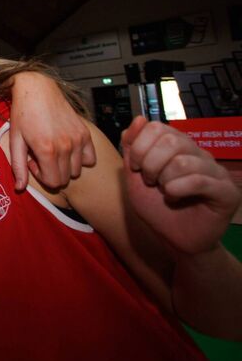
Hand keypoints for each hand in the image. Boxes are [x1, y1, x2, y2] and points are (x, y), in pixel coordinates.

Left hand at [9, 72, 95, 189]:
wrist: (37, 90)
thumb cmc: (23, 114)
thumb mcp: (15, 141)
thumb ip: (18, 167)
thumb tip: (20, 188)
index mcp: (47, 150)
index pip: (54, 183)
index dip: (42, 176)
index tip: (33, 162)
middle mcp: (66, 146)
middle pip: (65, 178)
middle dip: (51, 172)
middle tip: (41, 156)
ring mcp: (78, 139)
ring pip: (77, 170)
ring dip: (64, 166)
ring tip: (52, 151)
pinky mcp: (84, 132)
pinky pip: (90, 158)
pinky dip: (80, 158)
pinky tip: (67, 148)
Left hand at [121, 116, 240, 254]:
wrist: (175, 241)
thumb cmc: (157, 209)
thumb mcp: (135, 178)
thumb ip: (133, 149)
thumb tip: (138, 119)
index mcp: (178, 147)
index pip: (157, 127)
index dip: (140, 146)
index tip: (136, 167)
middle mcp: (199, 154)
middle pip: (172, 139)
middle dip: (150, 163)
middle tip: (150, 181)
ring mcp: (215, 171)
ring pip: (184, 161)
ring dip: (164, 179)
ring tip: (164, 192)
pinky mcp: (227, 191)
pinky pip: (200, 180)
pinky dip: (178, 189)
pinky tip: (173, 198)